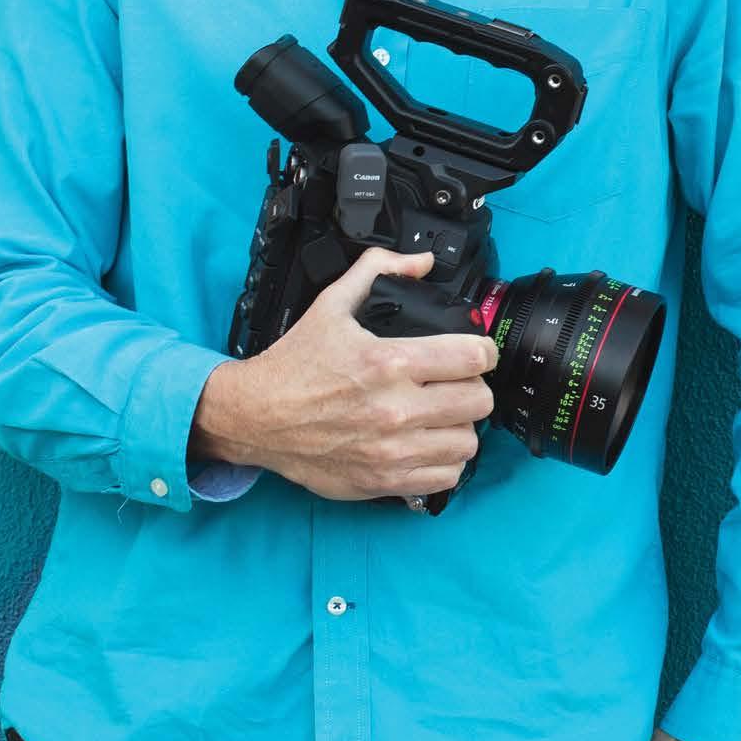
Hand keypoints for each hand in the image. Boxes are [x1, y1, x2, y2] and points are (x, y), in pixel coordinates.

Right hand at [191, 247, 497, 501]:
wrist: (256, 417)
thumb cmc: (294, 366)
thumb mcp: (331, 305)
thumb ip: (377, 271)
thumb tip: (420, 261)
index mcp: (387, 361)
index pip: (471, 357)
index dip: (483, 350)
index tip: (477, 351)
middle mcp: (394, 409)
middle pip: (478, 401)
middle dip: (474, 387)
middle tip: (458, 384)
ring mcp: (392, 449)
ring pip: (468, 441)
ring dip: (461, 426)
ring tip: (444, 415)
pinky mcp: (385, 480)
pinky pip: (446, 476)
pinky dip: (446, 460)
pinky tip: (431, 444)